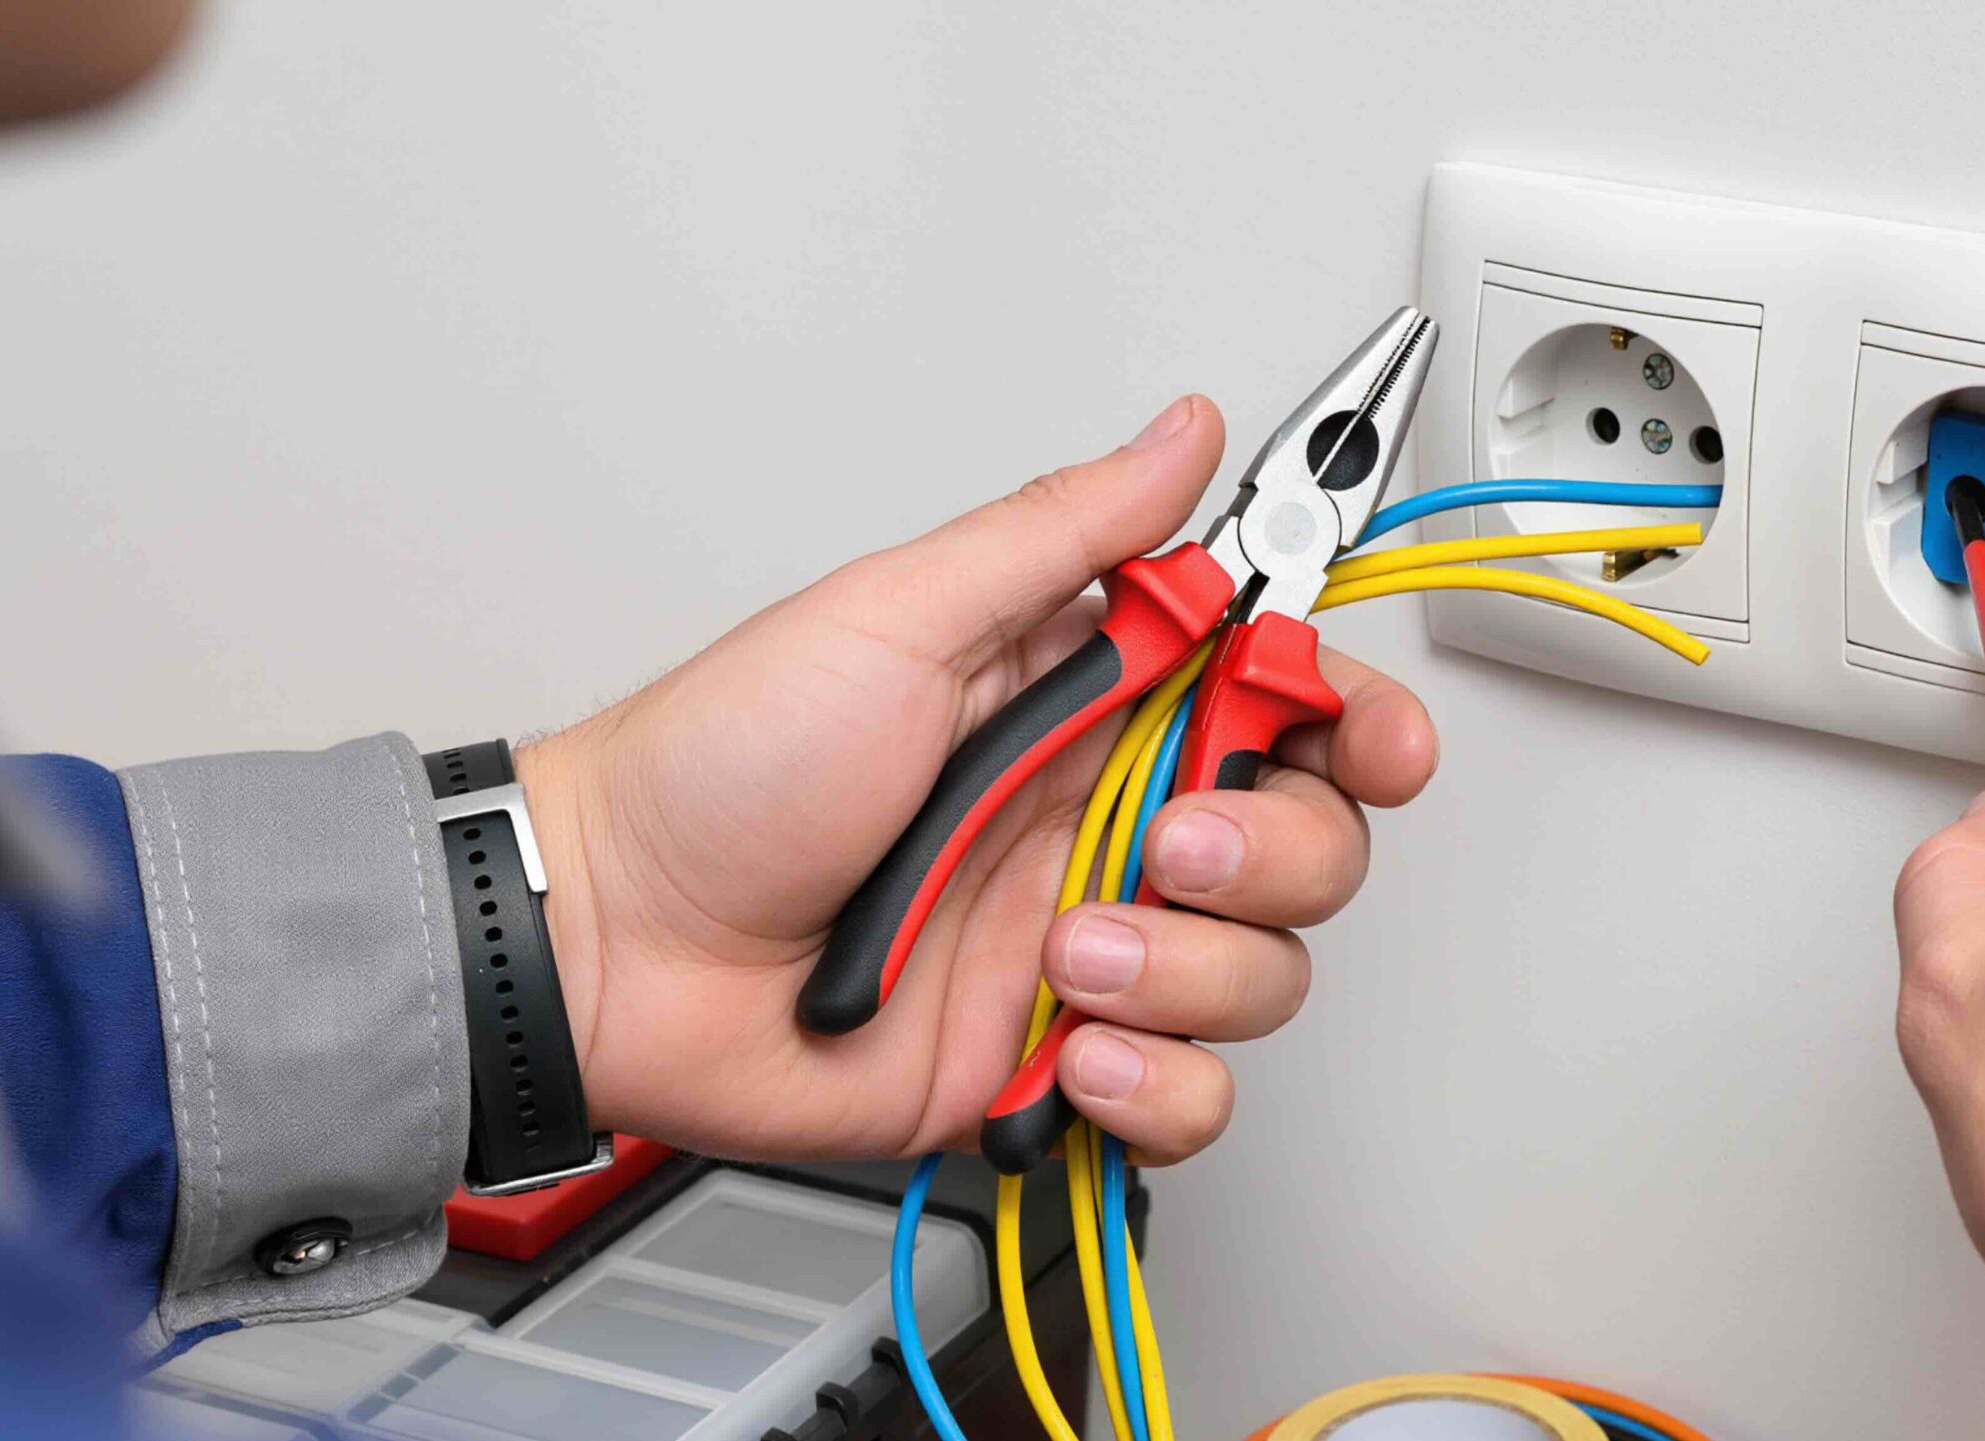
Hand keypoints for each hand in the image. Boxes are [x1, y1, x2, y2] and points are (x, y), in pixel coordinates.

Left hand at [514, 397, 1436, 1164]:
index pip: (1289, 704)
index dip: (1360, 722)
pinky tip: (1065, 1044)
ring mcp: (1086, 949)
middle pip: (1311, 842)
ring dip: (1182, 969)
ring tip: (1056, 951)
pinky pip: (1185, 1097)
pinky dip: (1150, 1083)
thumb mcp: (899, 616)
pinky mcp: (1051, 1062)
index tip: (1370, 741)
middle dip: (1273, 852)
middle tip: (1166, 846)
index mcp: (1093, 704)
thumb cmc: (721, 769)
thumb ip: (1066, 533)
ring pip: (1263, 975)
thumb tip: (1184, 432)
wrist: (614, 944)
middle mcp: (1108, 824)